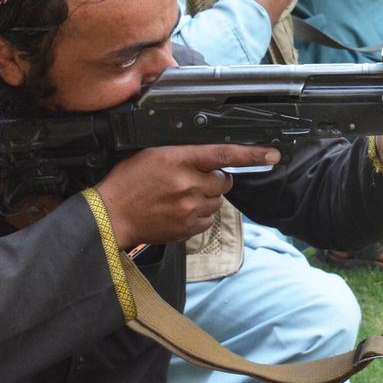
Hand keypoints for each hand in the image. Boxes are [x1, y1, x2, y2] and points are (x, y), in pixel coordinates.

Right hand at [96, 144, 279, 247]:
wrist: (109, 217)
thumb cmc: (127, 182)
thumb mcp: (152, 154)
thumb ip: (182, 153)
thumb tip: (208, 155)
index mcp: (179, 160)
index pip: (224, 154)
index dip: (252, 154)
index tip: (273, 154)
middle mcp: (188, 184)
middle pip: (223, 181)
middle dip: (215, 179)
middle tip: (194, 179)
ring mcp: (189, 209)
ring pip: (217, 201)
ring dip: (207, 197)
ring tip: (182, 196)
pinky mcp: (187, 229)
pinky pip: (208, 220)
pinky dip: (200, 215)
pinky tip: (180, 211)